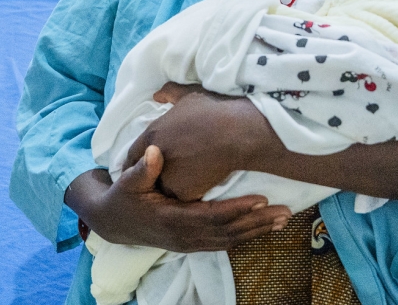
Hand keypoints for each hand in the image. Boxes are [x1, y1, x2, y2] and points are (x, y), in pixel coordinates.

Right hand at [65, 148, 290, 252]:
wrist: (113, 223)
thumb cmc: (123, 196)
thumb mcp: (127, 181)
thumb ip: (141, 169)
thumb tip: (154, 153)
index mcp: (171, 219)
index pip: (211, 216)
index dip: (237, 209)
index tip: (261, 198)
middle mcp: (183, 236)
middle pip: (228, 232)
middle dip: (257, 223)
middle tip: (284, 212)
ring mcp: (189, 243)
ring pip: (229, 240)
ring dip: (256, 231)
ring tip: (282, 220)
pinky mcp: (193, 244)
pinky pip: (224, 242)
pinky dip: (245, 235)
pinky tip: (263, 227)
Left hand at [124, 83, 273, 201]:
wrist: (236, 133)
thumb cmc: (215, 111)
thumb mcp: (190, 95)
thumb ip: (170, 94)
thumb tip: (157, 94)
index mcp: (153, 133)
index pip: (135, 153)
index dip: (142, 158)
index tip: (151, 161)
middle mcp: (154, 157)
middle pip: (147, 172)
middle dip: (155, 173)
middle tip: (169, 172)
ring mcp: (167, 177)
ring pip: (164, 186)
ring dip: (171, 185)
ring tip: (187, 179)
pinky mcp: (182, 193)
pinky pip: (182, 196)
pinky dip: (188, 193)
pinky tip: (200, 184)